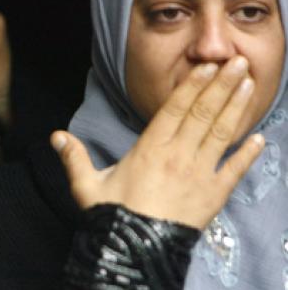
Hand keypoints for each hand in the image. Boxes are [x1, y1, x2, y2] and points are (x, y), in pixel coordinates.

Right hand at [51, 56, 264, 228]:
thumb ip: (73, 157)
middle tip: (238, 62)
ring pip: (221, 134)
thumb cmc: (112, 217)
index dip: (192, 85)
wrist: (138, 253)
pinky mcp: (213, 195)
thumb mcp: (86, 185)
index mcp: (149, 148)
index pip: (175, 109)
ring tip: (249, 84)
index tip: (207, 66)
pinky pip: (234, 170)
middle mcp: (178, 155)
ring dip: (236, 107)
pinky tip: (261, 138)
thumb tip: (55, 135)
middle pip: (203, 114)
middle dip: (222, 86)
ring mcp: (199, 174)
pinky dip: (248, 153)